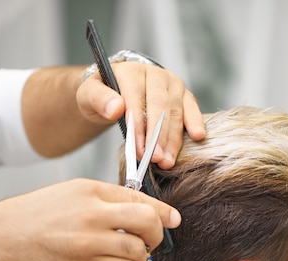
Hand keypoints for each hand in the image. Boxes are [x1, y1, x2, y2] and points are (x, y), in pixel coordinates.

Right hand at [0, 178, 180, 260]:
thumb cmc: (29, 218)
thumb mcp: (66, 194)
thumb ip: (99, 201)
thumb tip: (131, 212)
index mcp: (89, 190)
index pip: (137, 196)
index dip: (161, 210)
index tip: (173, 218)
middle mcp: (92, 213)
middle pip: (145, 220)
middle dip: (158, 232)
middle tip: (158, 240)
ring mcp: (88, 241)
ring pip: (137, 248)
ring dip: (147, 256)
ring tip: (146, 259)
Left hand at [77, 61, 205, 168]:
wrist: (114, 90)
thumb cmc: (102, 95)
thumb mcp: (89, 95)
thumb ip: (98, 99)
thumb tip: (116, 108)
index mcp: (132, 71)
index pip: (137, 100)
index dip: (139, 127)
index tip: (139, 151)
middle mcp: (155, 74)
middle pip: (160, 106)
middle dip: (158, 136)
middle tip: (156, 159)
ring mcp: (172, 83)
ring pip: (176, 111)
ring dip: (173, 138)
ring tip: (168, 161)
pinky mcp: (184, 94)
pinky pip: (191, 108)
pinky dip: (195, 122)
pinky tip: (198, 136)